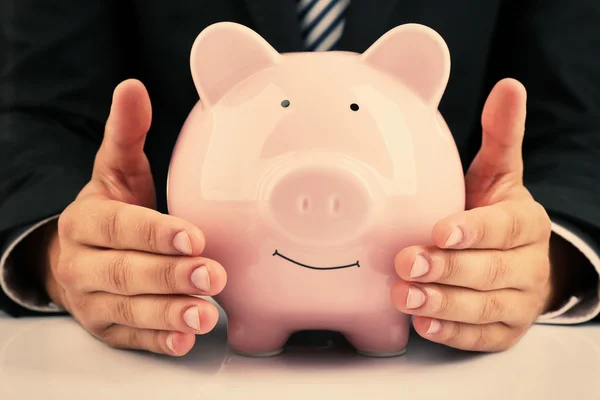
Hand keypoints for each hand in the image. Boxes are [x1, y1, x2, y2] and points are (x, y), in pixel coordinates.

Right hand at [43, 79, 226, 355]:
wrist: (75, 255)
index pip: (119, 227)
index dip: (154, 233)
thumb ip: (126, 134)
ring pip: (129, 310)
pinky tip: (185, 339)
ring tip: (205, 312)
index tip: (193, 236)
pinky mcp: (108, 327)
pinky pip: (132, 338)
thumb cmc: (108, 210)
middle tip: (212, 274)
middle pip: (124, 272)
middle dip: (169, 275)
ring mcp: (93, 300)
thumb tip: (133, 87)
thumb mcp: (115, 171)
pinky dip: (159, 340)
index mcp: (86, 221)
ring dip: (169, 313)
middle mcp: (84, 263)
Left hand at [391, 78, 553, 351]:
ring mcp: (519, 301)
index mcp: (526, 223)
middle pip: (492, 271)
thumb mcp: (497, 174)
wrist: (514, 257)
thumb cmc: (493, 211)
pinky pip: (482, 338)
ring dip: (443, 304)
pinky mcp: (505, 330)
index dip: (474, 230)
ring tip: (405, 296)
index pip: (504, 228)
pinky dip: (453, 334)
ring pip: (485, 308)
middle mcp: (528, 264)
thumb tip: (508, 86)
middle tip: (407, 261)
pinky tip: (424, 327)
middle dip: (448, 268)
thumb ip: (501, 136)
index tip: (439, 229)